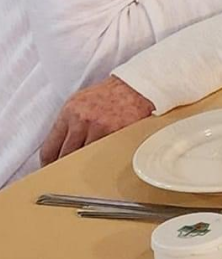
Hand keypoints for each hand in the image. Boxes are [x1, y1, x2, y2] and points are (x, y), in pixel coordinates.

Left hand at [40, 76, 154, 164]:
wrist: (135, 86)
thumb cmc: (108, 95)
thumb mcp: (80, 102)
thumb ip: (66, 123)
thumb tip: (56, 147)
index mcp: (69, 112)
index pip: (49, 148)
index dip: (48, 163)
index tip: (50, 169)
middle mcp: (82, 119)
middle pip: (64, 156)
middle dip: (65, 166)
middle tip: (68, 172)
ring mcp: (99, 127)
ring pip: (83, 158)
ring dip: (83, 164)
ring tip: (86, 167)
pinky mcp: (116, 134)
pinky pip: (102, 155)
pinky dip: (100, 160)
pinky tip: (102, 161)